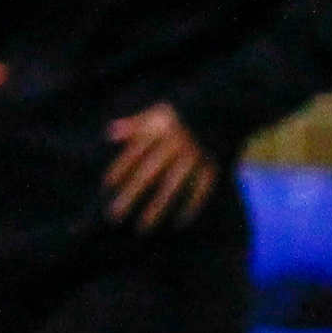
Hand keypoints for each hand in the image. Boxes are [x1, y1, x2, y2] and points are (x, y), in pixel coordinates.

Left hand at [102, 104, 217, 231]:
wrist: (225, 104)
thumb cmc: (186, 110)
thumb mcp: (158, 112)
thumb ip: (134, 125)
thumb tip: (109, 133)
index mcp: (158, 132)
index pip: (134, 154)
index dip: (119, 170)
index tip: (106, 187)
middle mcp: (173, 146)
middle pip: (148, 174)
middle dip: (131, 196)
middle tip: (114, 216)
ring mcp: (193, 157)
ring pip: (171, 187)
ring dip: (156, 208)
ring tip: (142, 228)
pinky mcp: (212, 166)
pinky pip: (200, 190)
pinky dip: (190, 207)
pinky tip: (178, 224)